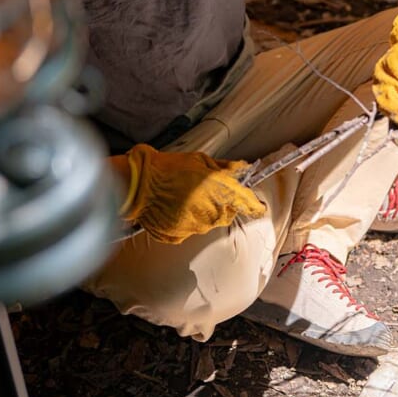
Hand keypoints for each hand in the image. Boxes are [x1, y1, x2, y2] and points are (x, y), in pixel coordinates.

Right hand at [109, 144, 266, 244]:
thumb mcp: (200, 160)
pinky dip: (186, 221)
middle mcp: (212, 214)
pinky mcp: (178, 236)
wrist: (138, 185)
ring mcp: (195, 228)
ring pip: (208, 222)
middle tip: (208, 193)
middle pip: (227, 214)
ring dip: (203, 213)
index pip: (247, 203)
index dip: (255, 206)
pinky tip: (174, 208)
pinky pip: (189, 229)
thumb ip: (225, 168)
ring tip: (186, 198)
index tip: (259, 207)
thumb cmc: (169, 168)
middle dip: (223, 205)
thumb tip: (241, 168)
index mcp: (220, 192)